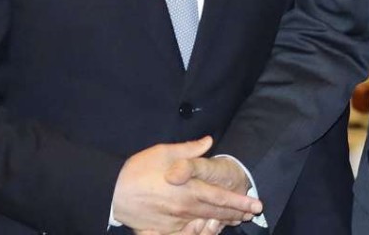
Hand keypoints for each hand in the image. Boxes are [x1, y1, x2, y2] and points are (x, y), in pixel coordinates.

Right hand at [112, 137, 261, 232]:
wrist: (112, 192)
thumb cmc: (138, 169)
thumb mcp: (164, 152)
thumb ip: (189, 150)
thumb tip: (209, 142)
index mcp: (189, 189)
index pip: (220, 197)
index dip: (239, 201)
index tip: (255, 204)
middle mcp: (186, 208)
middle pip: (217, 213)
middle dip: (236, 212)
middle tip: (252, 213)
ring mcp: (177, 222)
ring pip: (206, 223)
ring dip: (223, 222)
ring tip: (237, 220)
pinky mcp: (166, 230)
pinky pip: (189, 233)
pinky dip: (202, 230)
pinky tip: (210, 227)